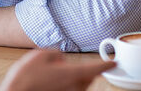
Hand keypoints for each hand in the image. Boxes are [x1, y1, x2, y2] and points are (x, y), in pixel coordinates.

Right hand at [0, 49, 114, 90]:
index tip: (114, 63)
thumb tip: (60, 59)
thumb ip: (55, 54)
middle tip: (63, 68)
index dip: (106, 64)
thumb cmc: (25, 79)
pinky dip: (65, 87)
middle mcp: (74, 88)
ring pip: (79, 86)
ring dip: (72, 80)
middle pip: (87, 78)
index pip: (95, 68)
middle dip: (81, 71)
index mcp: (72, 73)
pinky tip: (49, 85)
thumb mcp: (39, 56)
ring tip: (51, 78)